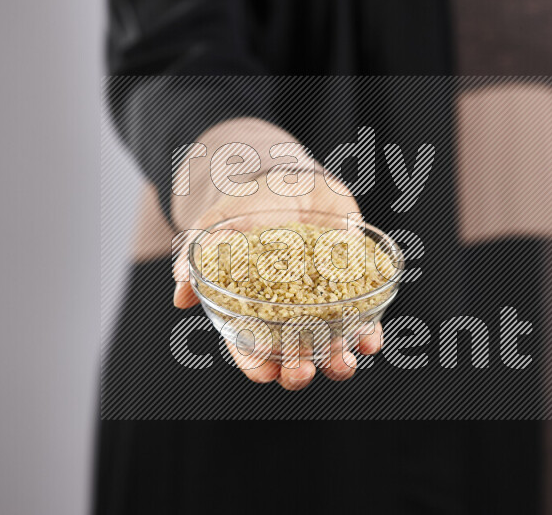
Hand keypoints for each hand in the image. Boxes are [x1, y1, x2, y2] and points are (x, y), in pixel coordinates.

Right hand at [171, 118, 384, 389]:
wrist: (291, 179)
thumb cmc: (248, 206)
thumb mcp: (218, 225)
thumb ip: (199, 256)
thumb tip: (179, 295)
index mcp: (254, 308)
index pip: (252, 348)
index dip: (257, 364)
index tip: (265, 371)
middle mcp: (290, 314)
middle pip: (293, 357)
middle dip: (297, 371)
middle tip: (301, 372)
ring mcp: (323, 303)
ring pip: (332, 346)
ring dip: (338, 361)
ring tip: (342, 362)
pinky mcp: (353, 286)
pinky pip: (364, 318)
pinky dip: (369, 333)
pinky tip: (372, 339)